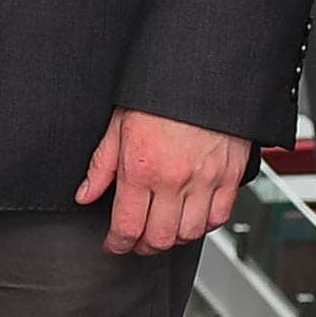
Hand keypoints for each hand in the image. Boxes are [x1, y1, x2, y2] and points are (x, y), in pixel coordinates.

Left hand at [77, 107, 251, 257]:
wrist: (203, 70)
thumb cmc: (161, 93)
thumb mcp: (119, 124)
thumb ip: (101, 165)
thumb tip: (86, 194)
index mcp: (142, 167)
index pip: (127, 226)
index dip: (117, 244)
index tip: (114, 244)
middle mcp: (174, 178)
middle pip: (159, 238)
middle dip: (143, 246)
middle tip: (136, 241)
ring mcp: (205, 179)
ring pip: (189, 233)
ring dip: (173, 238)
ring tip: (163, 229)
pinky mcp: (230, 175)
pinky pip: (219, 217)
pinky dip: (205, 224)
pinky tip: (193, 216)